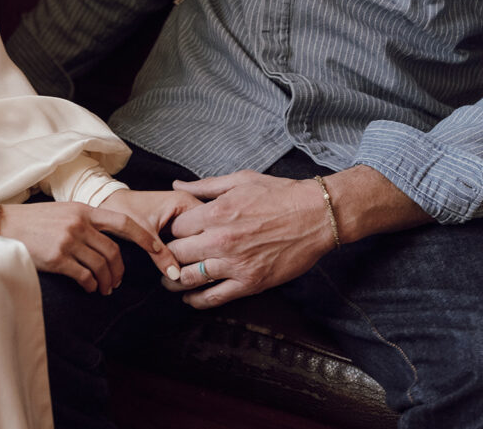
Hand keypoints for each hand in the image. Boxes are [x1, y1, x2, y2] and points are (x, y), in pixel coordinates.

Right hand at [0, 201, 178, 294]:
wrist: (3, 225)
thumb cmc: (33, 222)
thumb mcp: (62, 212)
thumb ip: (85, 222)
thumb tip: (106, 242)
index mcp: (84, 210)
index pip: (124, 223)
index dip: (146, 238)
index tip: (160, 252)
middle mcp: (79, 223)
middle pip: (114, 252)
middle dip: (120, 271)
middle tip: (117, 283)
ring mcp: (68, 240)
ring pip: (101, 266)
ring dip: (106, 281)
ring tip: (103, 288)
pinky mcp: (57, 257)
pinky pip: (84, 276)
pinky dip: (91, 285)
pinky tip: (89, 288)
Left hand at [101, 189, 201, 281]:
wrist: (107, 202)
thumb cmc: (123, 210)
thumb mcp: (144, 234)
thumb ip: (161, 254)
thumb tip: (176, 276)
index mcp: (186, 202)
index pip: (209, 226)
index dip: (206, 245)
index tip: (201, 262)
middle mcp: (189, 206)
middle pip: (206, 233)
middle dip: (201, 252)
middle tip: (195, 270)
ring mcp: (184, 215)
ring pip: (197, 238)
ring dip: (193, 253)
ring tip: (190, 269)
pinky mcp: (177, 224)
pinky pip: (188, 240)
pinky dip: (185, 251)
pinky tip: (182, 265)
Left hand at [166, 171, 336, 308]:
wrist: (318, 215)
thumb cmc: (280, 194)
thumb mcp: (240, 180)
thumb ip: (205, 186)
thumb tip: (177, 184)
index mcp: (216, 212)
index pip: (175, 229)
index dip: (170, 232)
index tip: (171, 236)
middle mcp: (221, 240)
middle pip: (176, 254)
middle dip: (167, 256)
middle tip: (164, 259)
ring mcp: (235, 264)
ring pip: (189, 278)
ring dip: (174, 281)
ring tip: (169, 281)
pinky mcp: (250, 283)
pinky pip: (214, 297)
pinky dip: (197, 300)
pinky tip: (189, 298)